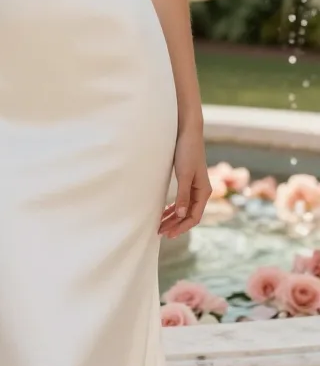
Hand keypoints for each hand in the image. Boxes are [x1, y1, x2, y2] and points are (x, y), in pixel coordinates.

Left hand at [158, 124, 211, 239]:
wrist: (188, 131)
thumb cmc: (187, 151)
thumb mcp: (184, 174)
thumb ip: (183, 195)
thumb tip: (180, 215)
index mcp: (204, 191)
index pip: (194, 217)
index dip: (181, 227)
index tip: (168, 234)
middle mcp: (201, 191)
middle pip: (189, 214)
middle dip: (176, 224)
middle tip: (161, 232)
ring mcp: (195, 186)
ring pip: (185, 208)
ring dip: (174, 217)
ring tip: (161, 225)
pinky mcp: (188, 180)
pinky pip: (182, 199)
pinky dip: (174, 207)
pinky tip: (165, 211)